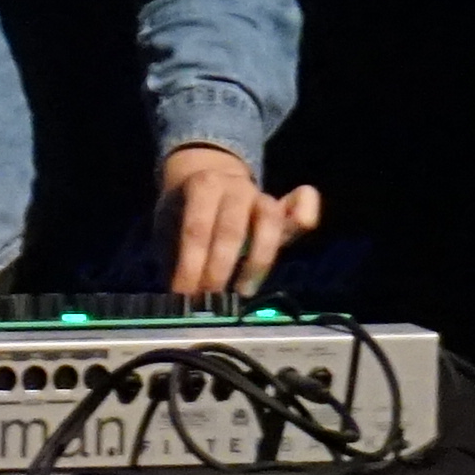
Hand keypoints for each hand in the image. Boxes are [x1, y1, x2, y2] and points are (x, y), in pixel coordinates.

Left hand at [157, 146, 321, 299]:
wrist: (206, 177)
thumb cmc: (185, 211)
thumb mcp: (167, 225)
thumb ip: (173, 253)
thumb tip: (176, 295)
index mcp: (203, 186)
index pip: (196, 229)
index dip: (190, 265)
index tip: (184, 293)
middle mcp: (236, 187)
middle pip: (232, 229)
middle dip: (219, 268)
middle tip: (210, 297)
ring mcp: (261, 194)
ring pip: (270, 222)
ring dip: (258, 261)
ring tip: (244, 290)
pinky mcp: (281, 205)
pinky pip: (303, 200)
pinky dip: (307, 209)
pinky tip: (305, 224)